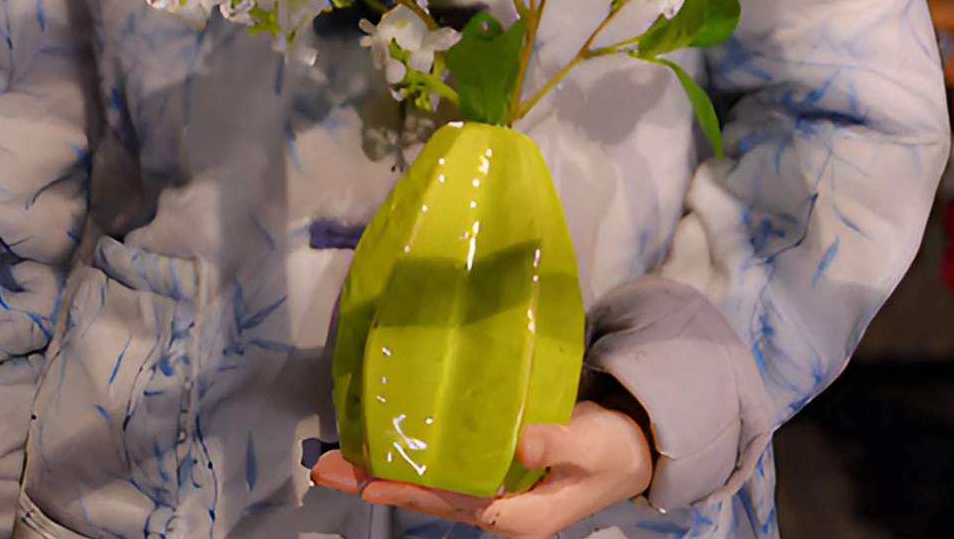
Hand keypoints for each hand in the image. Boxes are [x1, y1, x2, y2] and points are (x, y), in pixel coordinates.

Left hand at [311, 400, 654, 538]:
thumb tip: (519, 441)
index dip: (406, 491)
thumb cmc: (612, 450)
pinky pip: (443, 468)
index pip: (450, 501)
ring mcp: (492, 491)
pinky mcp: (492, 470)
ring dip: (384, 472)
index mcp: (517, 514)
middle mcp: (497, 507)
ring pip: (428, 484)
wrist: (629, 450)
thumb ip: (558, 439)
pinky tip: (388, 446)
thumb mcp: (591, 445)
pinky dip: (411, 459)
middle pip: (426, 498)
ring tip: (337, 459)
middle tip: (323, 468)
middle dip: (375, 483)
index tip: (366, 481)